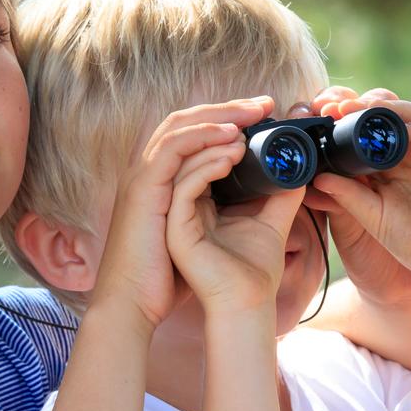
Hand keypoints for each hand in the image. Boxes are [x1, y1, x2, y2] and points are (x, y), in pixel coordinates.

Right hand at [92, 96, 274, 326]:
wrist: (135, 305)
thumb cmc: (168, 277)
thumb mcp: (206, 235)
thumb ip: (234, 210)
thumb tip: (276, 192)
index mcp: (163, 180)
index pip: (193, 132)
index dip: (226, 117)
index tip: (263, 114)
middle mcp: (150, 173)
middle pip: (187, 120)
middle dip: (227, 108)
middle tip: (264, 104)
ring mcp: (143, 180)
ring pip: (178, 129)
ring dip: (217, 118)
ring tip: (253, 117)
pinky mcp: (143, 193)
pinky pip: (173, 155)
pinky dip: (202, 143)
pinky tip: (232, 144)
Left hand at [302, 86, 410, 289]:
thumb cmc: (407, 238)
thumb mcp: (370, 216)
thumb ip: (346, 196)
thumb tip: (317, 179)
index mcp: (384, 157)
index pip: (365, 124)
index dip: (345, 114)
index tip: (323, 112)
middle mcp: (408, 147)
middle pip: (387, 111)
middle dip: (363, 104)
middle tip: (340, 106)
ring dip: (390, 107)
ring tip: (367, 109)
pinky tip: (403, 129)